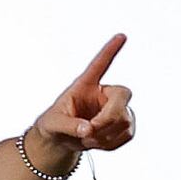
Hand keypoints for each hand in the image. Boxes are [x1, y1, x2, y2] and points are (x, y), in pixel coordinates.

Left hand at [27, 34, 135, 164]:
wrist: (62, 140)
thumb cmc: (54, 125)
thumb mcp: (52, 124)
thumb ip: (68, 125)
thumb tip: (88, 129)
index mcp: (85, 85)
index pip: (99, 65)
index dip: (110, 51)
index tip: (121, 35)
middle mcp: (105, 93)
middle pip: (122, 96)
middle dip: (109, 117)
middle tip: (90, 131)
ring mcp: (118, 108)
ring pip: (126, 119)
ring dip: (106, 134)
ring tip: (86, 138)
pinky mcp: (125, 124)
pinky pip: (128, 134)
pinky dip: (111, 143)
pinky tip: (97, 143)